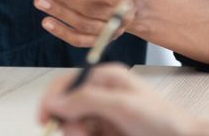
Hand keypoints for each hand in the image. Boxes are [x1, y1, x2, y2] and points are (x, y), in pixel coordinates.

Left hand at [35, 0, 142, 46]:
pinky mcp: (99, 39)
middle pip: (91, 9)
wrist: (128, 0)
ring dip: (60, 13)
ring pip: (84, 24)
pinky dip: (62, 32)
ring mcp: (111, 29)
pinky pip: (80, 40)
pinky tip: (46, 21)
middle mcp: (121, 14)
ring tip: (39, 0)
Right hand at [39, 63, 202, 135]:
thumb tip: (55, 100)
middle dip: (69, 122)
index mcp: (105, 77)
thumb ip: (86, 100)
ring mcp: (105, 115)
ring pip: (74, 125)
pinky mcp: (107, 132)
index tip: (45, 118)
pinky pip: (86, 135)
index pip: (66, 83)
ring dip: (80, 134)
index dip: (52, 99)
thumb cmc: (163, 121)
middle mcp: (102, 94)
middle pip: (66, 107)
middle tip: (84, 133)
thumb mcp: (122, 106)